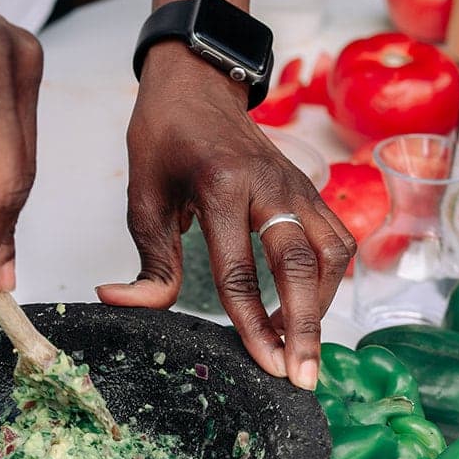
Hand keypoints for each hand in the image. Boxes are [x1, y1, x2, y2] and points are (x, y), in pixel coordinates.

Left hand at [98, 43, 354, 389]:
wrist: (197, 83)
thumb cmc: (165, 138)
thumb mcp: (142, 196)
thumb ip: (146, 260)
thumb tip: (122, 304)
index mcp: (220, 185)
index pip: (239, 271)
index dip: (254, 325)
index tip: (266, 366)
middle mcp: (269, 184)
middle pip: (299, 264)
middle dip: (304, 327)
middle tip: (302, 376)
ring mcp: (298, 185)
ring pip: (331, 253)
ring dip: (320, 305)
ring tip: (298, 345)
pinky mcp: (311, 189)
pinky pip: (336, 239)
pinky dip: (328, 280)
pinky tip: (306, 306)